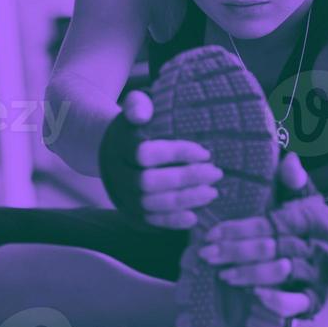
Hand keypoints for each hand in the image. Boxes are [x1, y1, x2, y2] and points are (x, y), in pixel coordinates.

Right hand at [98, 90, 223, 229]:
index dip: (177, 154)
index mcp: (119, 146)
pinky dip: (172, 222)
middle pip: (148, 182)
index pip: (145, 153)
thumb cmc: (134, 126)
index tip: (205, 153)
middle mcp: (117, 174)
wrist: (111, 150)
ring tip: (212, 192)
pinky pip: (151, 221)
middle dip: (186, 179)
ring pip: (151, 204)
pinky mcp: (131, 214)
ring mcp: (123, 197)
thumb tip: (141, 115)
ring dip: (184, 200)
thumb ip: (138, 104)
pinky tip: (194, 216)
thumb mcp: (134, 108)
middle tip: (216, 173)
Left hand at [198, 151, 327, 317]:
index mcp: (309, 219)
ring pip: (283, 273)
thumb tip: (288, 159)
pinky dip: (278, 301)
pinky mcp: (316, 298)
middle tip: (206, 255)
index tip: (211, 233)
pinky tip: (255, 296)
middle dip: (236, 252)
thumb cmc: (311, 223)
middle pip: (272, 248)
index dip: (239, 229)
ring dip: (250, 274)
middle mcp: (316, 246)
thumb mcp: (306, 198)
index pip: (270, 224)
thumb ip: (293, 181)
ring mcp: (317, 273)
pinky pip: (298, 302)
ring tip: (222, 274)